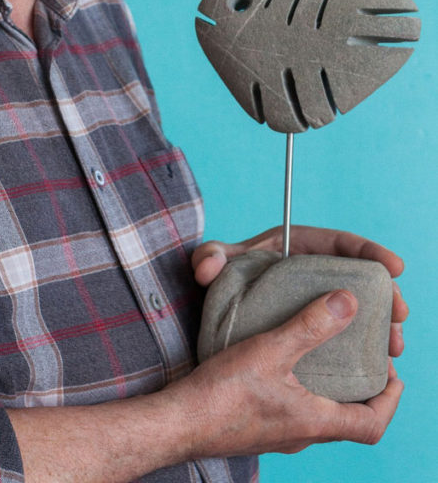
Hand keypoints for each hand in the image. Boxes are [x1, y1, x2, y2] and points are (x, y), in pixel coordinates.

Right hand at [168, 287, 403, 458]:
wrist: (179, 423)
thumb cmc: (223, 392)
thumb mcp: (271, 349)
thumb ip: (311, 325)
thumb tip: (348, 302)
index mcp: (315, 421)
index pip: (372, 424)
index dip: (390, 400)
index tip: (394, 374)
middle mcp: (302, 435)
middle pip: (350, 420)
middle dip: (363, 390)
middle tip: (363, 357)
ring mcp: (280, 434)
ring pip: (321, 415)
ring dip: (333, 390)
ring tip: (328, 354)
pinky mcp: (259, 428)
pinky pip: (294, 412)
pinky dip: (303, 390)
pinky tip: (285, 364)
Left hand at [191, 225, 407, 356]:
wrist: (212, 311)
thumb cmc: (216, 280)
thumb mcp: (212, 264)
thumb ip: (207, 257)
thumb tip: (208, 267)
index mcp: (296, 248)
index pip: (340, 243)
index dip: (370, 251)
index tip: (395, 266)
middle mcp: (313, 272)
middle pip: (360, 278)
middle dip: (387, 294)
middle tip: (400, 315)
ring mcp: (316, 301)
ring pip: (360, 308)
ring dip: (382, 324)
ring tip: (393, 345)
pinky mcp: (315, 326)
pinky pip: (348, 333)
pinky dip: (365, 346)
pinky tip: (375, 366)